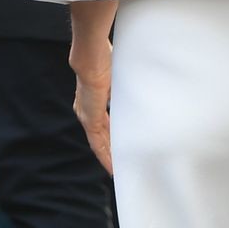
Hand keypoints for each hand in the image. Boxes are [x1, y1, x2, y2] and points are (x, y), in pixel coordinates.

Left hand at [72, 46, 112, 175]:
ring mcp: (87, 116)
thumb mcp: (118, 78)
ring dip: (107, 156)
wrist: (93, 57)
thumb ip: (125, 88)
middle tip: (120, 164)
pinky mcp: (89, 119)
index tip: (120, 145)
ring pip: (98, 142)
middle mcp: (87, 110)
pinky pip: (97, 143)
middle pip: (100, 136)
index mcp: (93, 100)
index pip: (103, 123)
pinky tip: (111, 166)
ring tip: (117, 170)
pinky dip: (104, 155)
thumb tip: (141, 89)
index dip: (111, 135)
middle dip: (110, 150)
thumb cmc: (105, 60)